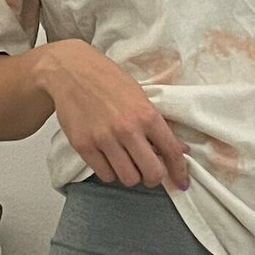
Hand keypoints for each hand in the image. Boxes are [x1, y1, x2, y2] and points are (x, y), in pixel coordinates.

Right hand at [43, 40, 190, 189]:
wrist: (72, 71)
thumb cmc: (109, 80)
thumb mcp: (140, 96)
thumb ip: (157, 124)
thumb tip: (179, 149)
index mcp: (146, 114)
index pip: (171, 151)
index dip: (179, 172)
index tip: (181, 183)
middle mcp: (127, 129)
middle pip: (151, 173)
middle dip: (153, 177)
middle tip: (149, 172)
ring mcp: (104, 139)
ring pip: (128, 178)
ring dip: (131, 175)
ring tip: (127, 162)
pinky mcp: (83, 146)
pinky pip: (104, 174)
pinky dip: (110, 172)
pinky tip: (109, 159)